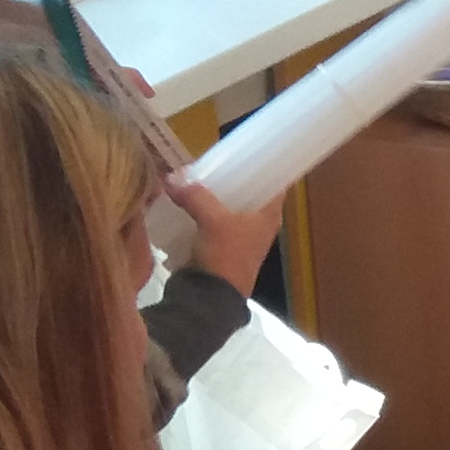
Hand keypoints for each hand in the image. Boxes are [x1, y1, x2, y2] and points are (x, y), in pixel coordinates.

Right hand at [170, 171, 281, 295]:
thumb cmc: (224, 256)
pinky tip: (184, 200)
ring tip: (193, 177)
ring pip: (226, 207)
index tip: (249, 151)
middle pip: (247, 193)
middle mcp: (258, 225)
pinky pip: (210, 221)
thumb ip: (195, 195)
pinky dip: (200, 211)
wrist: (209, 298)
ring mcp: (239, 238)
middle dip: (228, 179)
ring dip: (211, 196)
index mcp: (268, 216)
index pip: (276, 184)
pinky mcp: (219, 248)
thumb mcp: (212, 220)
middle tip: (210, 160)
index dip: (265, 167)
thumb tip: (174, 178)